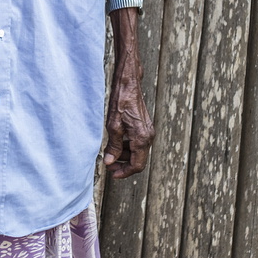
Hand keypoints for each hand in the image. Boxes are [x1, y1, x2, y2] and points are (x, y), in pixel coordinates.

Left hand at [103, 56, 153, 178]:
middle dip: (123, 165)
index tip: (112, 174)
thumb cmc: (121, 101)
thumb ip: (113, 146)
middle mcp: (148, 136)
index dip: (124, 172)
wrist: (128, 84)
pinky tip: (115, 143)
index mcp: (141, 138)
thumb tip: (110, 162)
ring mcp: (148, 131)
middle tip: (109, 165)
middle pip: (138, 161)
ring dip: (124, 156)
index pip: (137, 165)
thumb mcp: (113, 125)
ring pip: (137, 153)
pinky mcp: (145, 127)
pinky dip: (127, 147)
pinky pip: (137, 143)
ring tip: (110, 154)